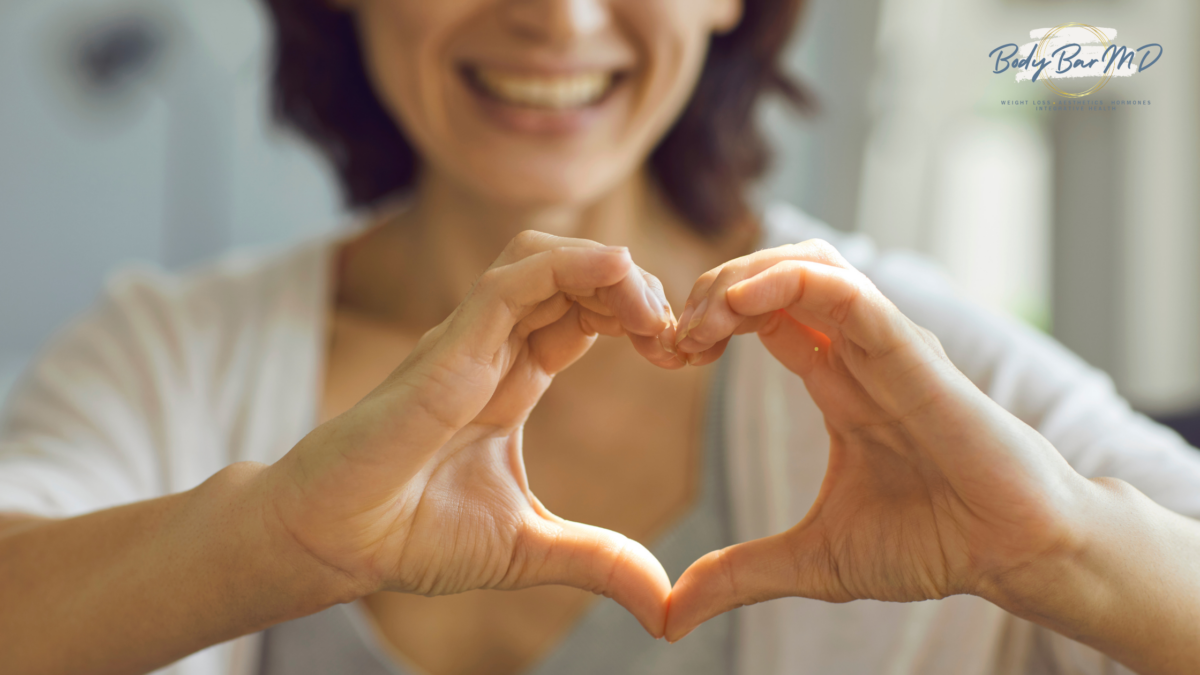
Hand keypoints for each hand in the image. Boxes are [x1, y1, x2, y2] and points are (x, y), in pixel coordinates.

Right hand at [264, 231, 682, 635]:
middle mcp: (494, 349)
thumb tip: (665, 603)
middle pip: (574, 276)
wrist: (334, 543)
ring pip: (544, 259)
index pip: (585, 315)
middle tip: (679, 336)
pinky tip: (617, 274)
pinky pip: (512, 280)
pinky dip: (569, 265)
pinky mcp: (448, 347)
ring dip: (608, 269)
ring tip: (653, 312)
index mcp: (513, 380)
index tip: (683, 356)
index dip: (638, 319)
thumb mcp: (529, 548)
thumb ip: (599, 560)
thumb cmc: (410, 535)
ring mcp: (469, 341)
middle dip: (636, 289)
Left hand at [666, 240, 1089, 639]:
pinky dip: (788, 283)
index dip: (706, 322)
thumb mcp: (812, 560)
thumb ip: (738, 575)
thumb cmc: (933, 543)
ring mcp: (885, 346)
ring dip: (741, 276)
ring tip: (700, 320)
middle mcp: (857, 353)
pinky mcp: (912, 354)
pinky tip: (738, 304)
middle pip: (775, 275)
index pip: (760, 315)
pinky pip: (848, 293)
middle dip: (711, 289)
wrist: (1013, 556)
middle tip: (671, 338)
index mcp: (836, 382)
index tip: (665, 356)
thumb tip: (668, 618)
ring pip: (809, 264)